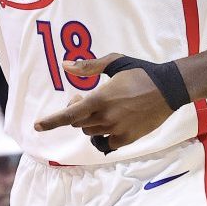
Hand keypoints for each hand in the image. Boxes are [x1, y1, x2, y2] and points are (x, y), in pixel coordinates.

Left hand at [32, 53, 175, 152]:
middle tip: (83, 99)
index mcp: (100, 98)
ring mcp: (117, 130)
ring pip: (90, 132)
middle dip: (76, 111)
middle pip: (78, 122)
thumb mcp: (114, 63)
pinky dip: (102, 134)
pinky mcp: (127, 138)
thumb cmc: (140, 72)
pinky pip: (105, 142)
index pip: (69, 114)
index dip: (51, 121)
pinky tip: (109, 123)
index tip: (37, 126)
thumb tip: (65, 66)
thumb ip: (88, 66)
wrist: (169, 88)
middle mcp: (106, 117)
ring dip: (88, 122)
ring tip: (100, 108)